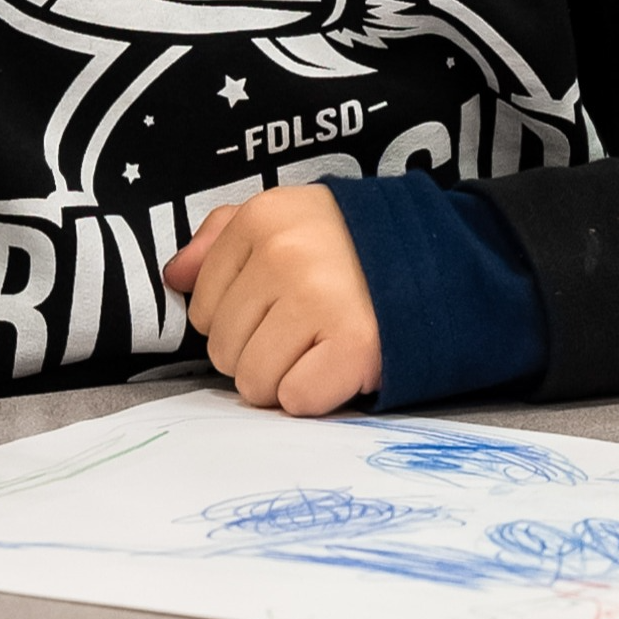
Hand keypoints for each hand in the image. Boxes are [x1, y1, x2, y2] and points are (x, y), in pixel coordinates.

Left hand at [163, 185, 380, 415]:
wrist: (442, 260)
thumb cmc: (352, 247)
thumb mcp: (287, 218)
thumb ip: (222, 239)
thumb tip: (176, 276)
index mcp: (262, 219)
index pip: (201, 305)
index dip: (238, 316)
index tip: (279, 303)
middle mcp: (285, 254)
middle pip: (222, 349)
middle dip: (258, 351)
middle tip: (304, 330)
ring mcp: (319, 299)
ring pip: (253, 382)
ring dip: (284, 378)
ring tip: (320, 347)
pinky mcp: (354, 346)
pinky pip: (295, 400)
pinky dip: (316, 394)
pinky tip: (338, 365)